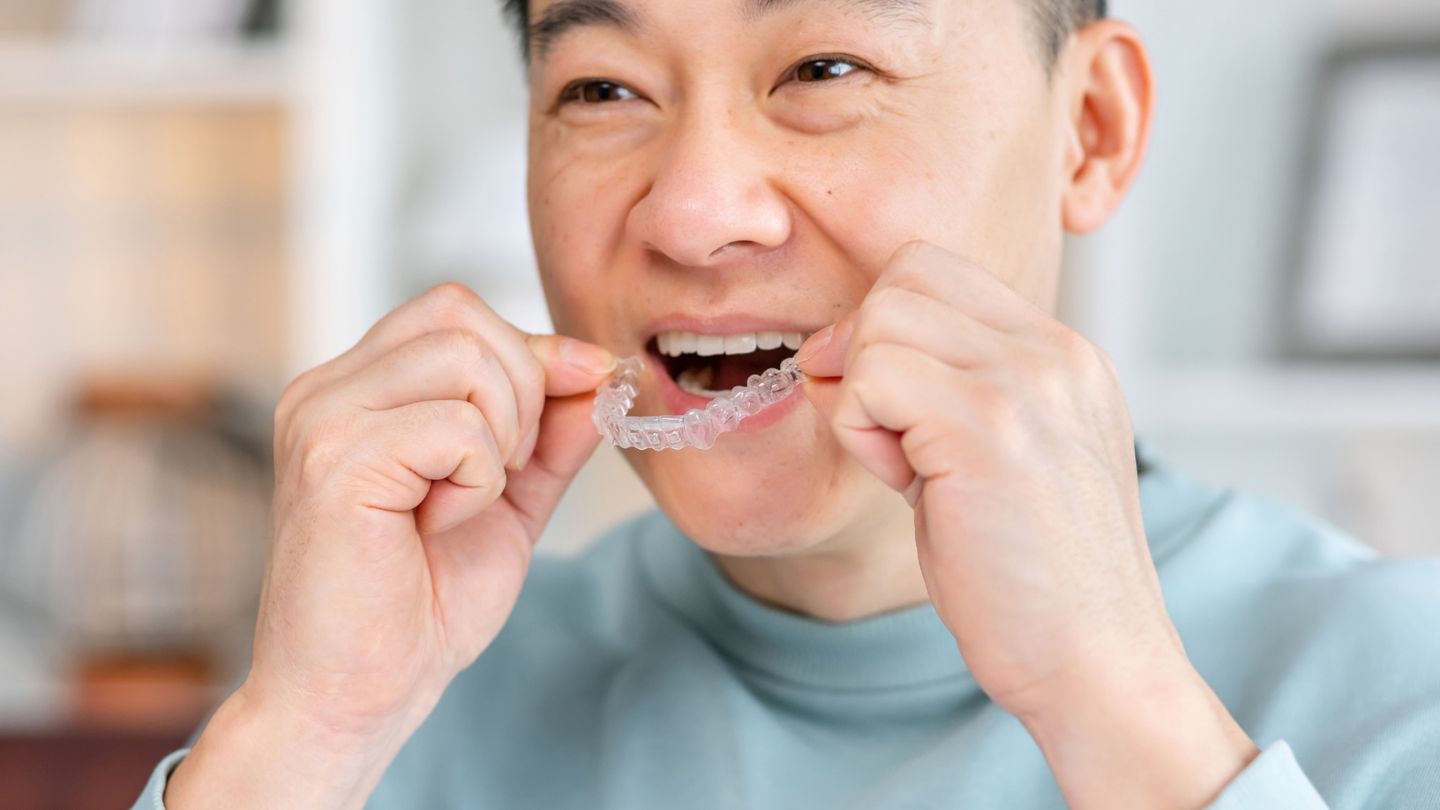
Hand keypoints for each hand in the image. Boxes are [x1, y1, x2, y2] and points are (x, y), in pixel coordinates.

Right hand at [167, 283, 615, 808]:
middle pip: (462, 314)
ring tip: (462, 501)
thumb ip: (549, 433)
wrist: (357, 698)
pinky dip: (477, 480)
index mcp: (356, 389)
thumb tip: (599, 367)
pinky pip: (457, 426)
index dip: (530, 352)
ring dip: (501, 438)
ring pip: (466, 358)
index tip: (572, 404)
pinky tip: (437, 525)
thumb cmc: (419, 607)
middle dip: (523, 391)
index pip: (455, 310)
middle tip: (499, 474)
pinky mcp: (334, 461)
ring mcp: (322, 420)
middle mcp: (326, 390)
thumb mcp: (508, 499)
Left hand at [796, 242, 1256, 808]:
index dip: (887, 329)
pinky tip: (904, 485)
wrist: (1096, 665)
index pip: (936, 270)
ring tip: (905, 469)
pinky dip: (859, 429)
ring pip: (879, 319)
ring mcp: (1028, 383)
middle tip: (889, 437)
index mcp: (1064, 355)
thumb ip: (943, 391)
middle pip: (902, 277)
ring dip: (861, 396)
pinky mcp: (987, 427)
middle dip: (863, 351)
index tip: (893, 410)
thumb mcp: (999, 458)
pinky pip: (870, 376)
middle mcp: (1055, 352)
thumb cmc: (1033, 580)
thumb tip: (833, 351)